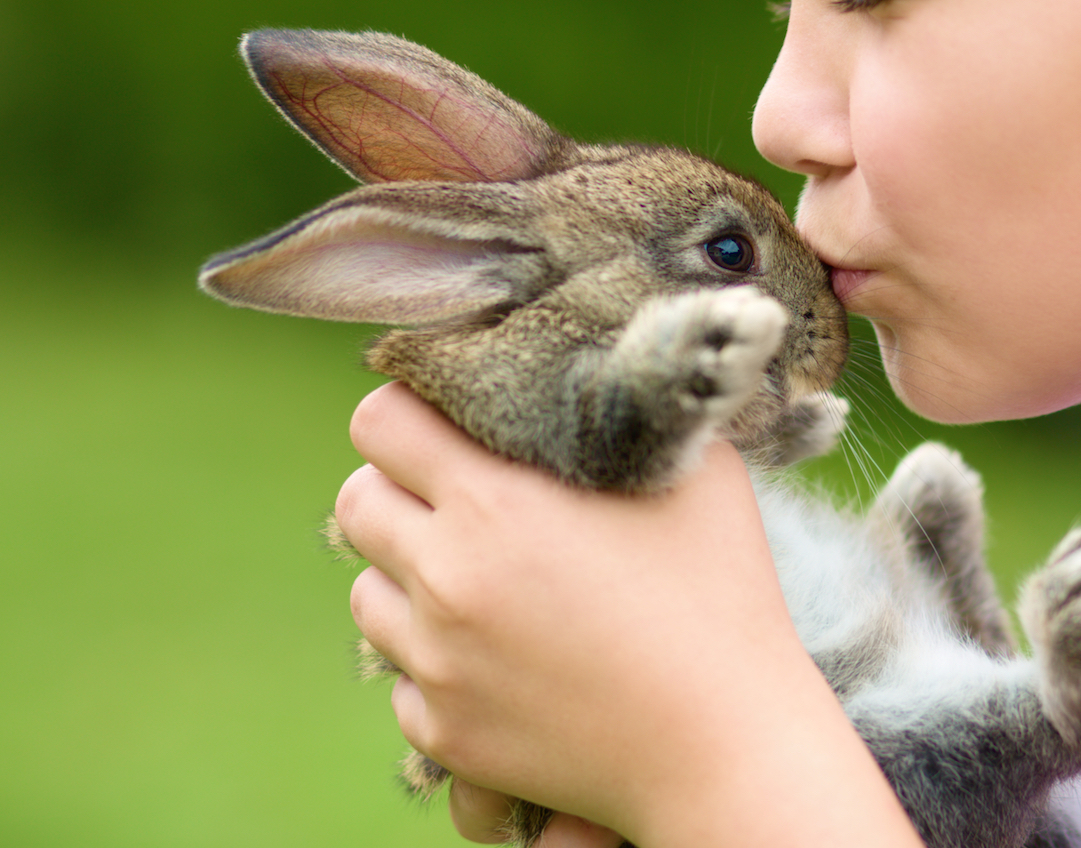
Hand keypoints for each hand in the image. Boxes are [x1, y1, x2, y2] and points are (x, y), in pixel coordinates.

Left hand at [336, 383, 920, 847]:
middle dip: (398, 488)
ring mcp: (437, 663)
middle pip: (354, 501)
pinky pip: (400, 678)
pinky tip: (503, 653)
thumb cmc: (725, 594)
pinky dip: (435, 659)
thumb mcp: (698, 467)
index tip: (449, 418)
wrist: (726, 746)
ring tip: (482, 577)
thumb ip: (643, 394)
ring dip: (409, 574)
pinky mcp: (445, 732)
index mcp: (494, 502)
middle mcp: (445, 578)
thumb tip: (628, 333)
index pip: (381, 419)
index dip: (410, 407)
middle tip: (460, 495)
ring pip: (367, 592)